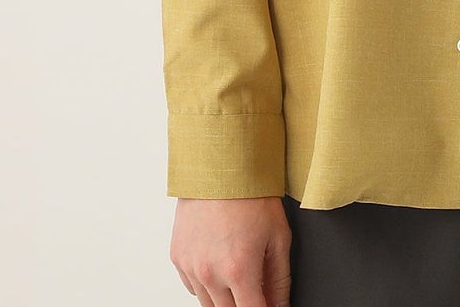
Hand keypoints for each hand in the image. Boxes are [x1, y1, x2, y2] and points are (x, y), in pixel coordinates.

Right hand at [169, 197, 292, 306]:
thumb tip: (281, 305)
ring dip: (225, 298)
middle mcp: (210, 274)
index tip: (268, 306)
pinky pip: (193, 287)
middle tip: (256, 288)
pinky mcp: (178, 258)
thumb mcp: (279, 236)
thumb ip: (280, 279)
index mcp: (239, 270)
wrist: (220, 166)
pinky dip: (207, 284)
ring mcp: (190, 267)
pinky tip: (220, 262)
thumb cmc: (252, 195)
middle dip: (245, 304)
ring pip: (208, 304)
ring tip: (239, 270)